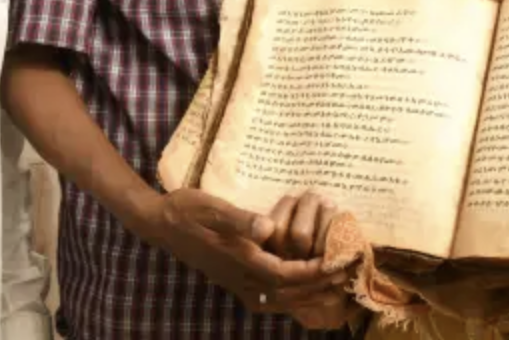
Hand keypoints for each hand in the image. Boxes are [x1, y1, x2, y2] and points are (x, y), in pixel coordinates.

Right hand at [147, 189, 348, 321]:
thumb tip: (268, 227)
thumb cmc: (189, 210)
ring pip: (279, 299)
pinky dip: (290, 298)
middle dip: (318, 287)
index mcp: (240, 260)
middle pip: (286, 292)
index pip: (285, 274)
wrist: (162, 224)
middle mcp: (240, 277)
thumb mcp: (213, 208)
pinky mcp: (235, 281)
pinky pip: (269, 298)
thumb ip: (240, 220)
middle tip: (346, 277)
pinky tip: (304, 292)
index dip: (312, 272)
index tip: (338, 263)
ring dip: (308, 294)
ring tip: (333, 286)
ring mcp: (237, 283)